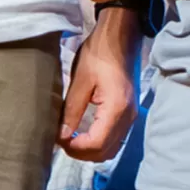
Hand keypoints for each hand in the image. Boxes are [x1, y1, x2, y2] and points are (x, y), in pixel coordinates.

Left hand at [60, 2, 141, 160]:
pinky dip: (99, 142)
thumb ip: (72, 111)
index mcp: (116, 108)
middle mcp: (128, 117)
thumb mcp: (81, 80)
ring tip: (71, 139)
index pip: (96, 144)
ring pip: (111, 148)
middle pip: (105, 152)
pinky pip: (115, 138)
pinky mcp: (129, 112)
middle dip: (81, 152)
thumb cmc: (100, 53)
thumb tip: (61, 135)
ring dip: (90, 150)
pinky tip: (84, 134)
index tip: (58, 139)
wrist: (120, 36)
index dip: (75, 148)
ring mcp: (131, 116)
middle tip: (62, 141)